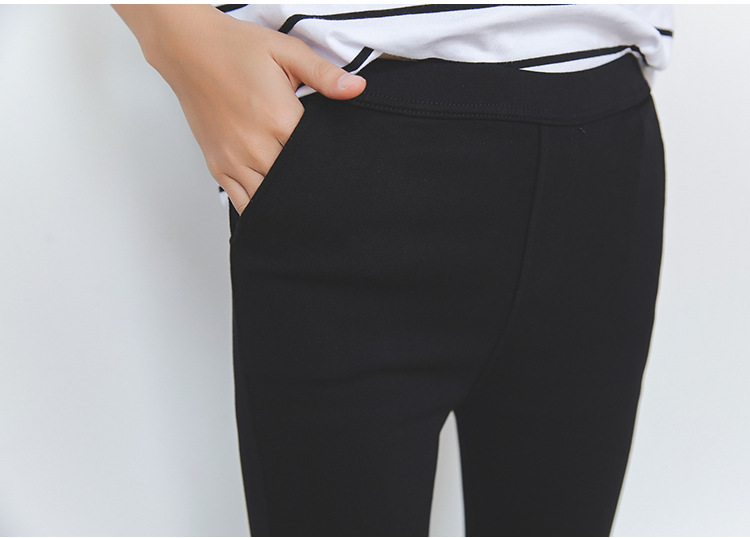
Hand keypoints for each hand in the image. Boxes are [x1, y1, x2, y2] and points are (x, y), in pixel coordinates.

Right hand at [140, 7, 366, 215]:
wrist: (188, 48)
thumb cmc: (236, 49)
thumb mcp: (287, 51)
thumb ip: (324, 74)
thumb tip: (357, 88)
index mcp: (279, 119)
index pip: (315, 158)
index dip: (330, 165)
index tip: (343, 170)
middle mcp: (256, 146)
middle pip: (295, 184)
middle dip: (311, 187)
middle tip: (329, 193)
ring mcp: (234, 160)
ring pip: (270, 201)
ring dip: (287, 202)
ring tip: (303, 202)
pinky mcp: (218, 167)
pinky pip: (242, 203)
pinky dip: (261, 209)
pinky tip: (275, 208)